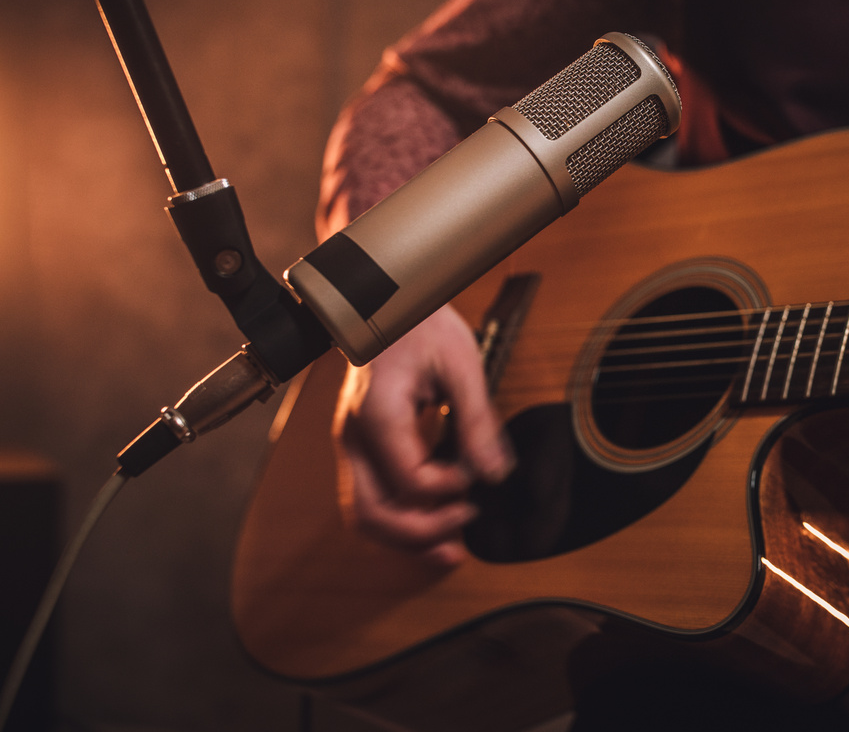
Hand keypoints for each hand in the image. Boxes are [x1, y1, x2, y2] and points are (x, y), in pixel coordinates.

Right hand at [331, 302, 512, 566]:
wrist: (383, 301)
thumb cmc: (420, 324)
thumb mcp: (461, 363)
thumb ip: (477, 421)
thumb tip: (496, 473)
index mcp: (377, 415)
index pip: (410, 481)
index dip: (450, 489)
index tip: (479, 477)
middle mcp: (353, 437)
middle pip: (371, 514)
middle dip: (420, 535)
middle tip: (464, 532)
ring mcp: (350, 445)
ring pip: (364, 516)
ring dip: (406, 538)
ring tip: (450, 549)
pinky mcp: (359, 448)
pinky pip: (371, 499)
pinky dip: (399, 520)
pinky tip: (434, 525)